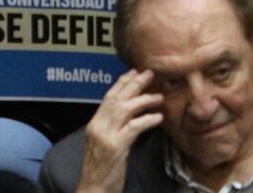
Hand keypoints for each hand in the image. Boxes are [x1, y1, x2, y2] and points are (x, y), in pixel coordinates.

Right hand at [76, 70, 163, 192]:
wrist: (93, 189)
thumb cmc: (101, 169)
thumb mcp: (103, 144)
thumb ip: (113, 128)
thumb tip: (130, 115)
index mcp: (94, 124)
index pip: (108, 97)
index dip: (121, 83)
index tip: (133, 72)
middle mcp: (98, 126)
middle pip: (117, 99)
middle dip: (134, 84)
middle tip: (150, 74)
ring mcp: (106, 136)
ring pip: (125, 109)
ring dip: (143, 100)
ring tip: (159, 96)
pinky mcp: (116, 147)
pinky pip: (134, 127)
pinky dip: (147, 120)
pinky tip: (158, 117)